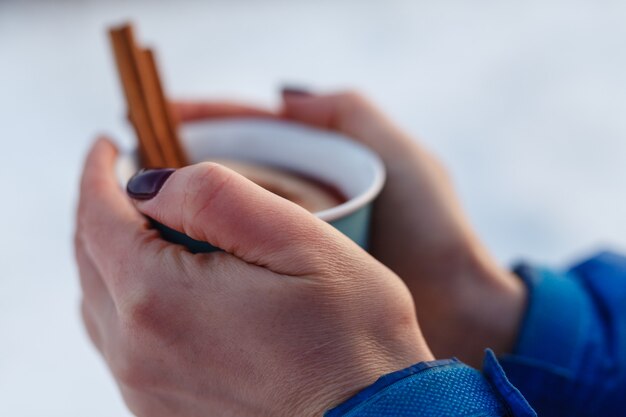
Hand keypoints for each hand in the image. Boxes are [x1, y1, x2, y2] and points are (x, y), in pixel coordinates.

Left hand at [75, 139, 432, 416]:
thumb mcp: (299, 239)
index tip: (109, 144)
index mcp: (158, 298)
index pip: (97, 216)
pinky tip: (161, 286)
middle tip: (126, 178)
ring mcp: (145, 388)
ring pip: (99, 300)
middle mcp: (136, 350)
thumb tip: (149, 182)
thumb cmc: (351, 335)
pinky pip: (119, 341)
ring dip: (111, 254)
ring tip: (144, 226)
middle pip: (89, 258)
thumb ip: (216, 196)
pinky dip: (126, 298)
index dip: (97, 171)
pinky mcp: (162, 410)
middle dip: (102, 209)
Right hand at [171, 91, 526, 366]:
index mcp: (320, 161)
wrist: (458, 309)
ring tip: (142, 214)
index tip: (150, 119)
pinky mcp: (292, 281)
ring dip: (186, 214)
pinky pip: (240, 260)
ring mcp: (293, 240)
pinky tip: (177, 261)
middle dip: (182, 167)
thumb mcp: (401, 156)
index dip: (199, 120)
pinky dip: (208, 257)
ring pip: (228, 217)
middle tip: (133, 173)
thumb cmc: (434, 229)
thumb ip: (349, 113)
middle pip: (228, 172)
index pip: (248, 129)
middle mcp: (301, 197)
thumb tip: (282, 93)